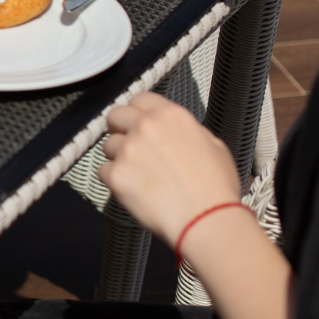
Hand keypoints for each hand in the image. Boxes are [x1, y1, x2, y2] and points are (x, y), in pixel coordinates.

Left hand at [98, 93, 240, 247]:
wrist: (207, 220)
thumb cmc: (215, 189)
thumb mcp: (213, 145)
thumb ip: (185, 130)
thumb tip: (171, 130)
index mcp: (171, 116)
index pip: (139, 99)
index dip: (137, 112)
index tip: (136, 122)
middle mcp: (146, 127)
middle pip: (115, 115)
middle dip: (119, 128)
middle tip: (130, 146)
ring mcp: (129, 150)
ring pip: (108, 145)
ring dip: (119, 157)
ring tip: (140, 176)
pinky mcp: (116, 174)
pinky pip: (103, 171)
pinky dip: (114, 180)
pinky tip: (134, 189)